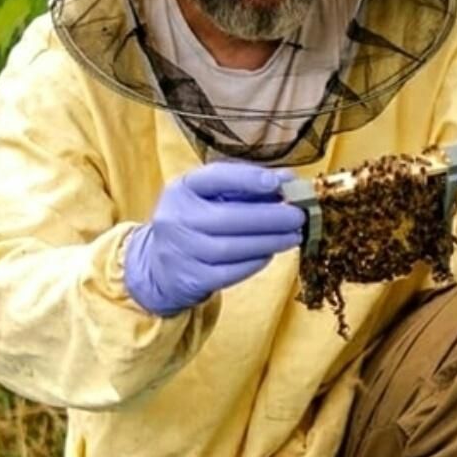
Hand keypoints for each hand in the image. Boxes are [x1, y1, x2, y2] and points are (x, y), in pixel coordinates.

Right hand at [123, 162, 304, 315]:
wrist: (157, 266)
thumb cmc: (193, 223)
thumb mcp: (208, 197)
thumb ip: (244, 187)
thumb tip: (289, 182)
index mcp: (182, 190)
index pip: (215, 178)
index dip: (248, 178)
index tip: (279, 182)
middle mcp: (177, 219)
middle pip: (229, 217)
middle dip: (270, 217)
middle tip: (298, 216)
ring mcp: (182, 251)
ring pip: (233, 248)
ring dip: (269, 241)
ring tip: (293, 236)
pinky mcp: (192, 278)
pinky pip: (231, 272)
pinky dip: (255, 262)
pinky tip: (270, 253)